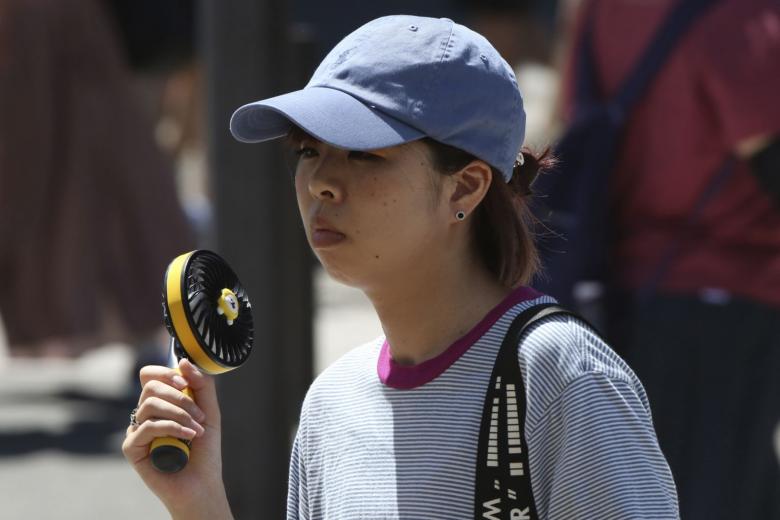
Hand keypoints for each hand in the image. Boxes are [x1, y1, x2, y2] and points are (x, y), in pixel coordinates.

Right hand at [122, 358, 232, 518]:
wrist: (202, 484)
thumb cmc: (205, 450)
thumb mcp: (209, 411)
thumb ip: (201, 385)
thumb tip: (182, 361)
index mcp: (162, 403)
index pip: (150, 375)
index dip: (166, 374)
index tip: (186, 384)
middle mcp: (146, 414)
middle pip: (150, 387)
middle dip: (180, 397)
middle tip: (199, 415)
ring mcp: (137, 430)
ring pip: (150, 404)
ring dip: (180, 413)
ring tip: (197, 429)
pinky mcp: (131, 448)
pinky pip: (147, 426)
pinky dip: (172, 428)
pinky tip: (188, 437)